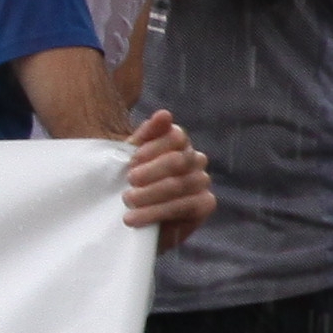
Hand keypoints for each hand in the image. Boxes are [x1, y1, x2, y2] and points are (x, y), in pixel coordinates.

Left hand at [119, 108, 211, 243]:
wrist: (134, 219)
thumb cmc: (131, 183)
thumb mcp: (130, 158)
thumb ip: (145, 135)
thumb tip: (164, 113)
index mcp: (178, 143)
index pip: (176, 136)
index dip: (153, 147)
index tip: (132, 161)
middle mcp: (195, 159)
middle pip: (178, 160)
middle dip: (151, 171)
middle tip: (129, 181)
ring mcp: (202, 181)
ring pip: (180, 184)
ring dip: (150, 194)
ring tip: (127, 202)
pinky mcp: (205, 204)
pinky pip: (186, 205)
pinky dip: (157, 212)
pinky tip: (136, 218)